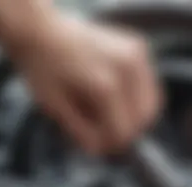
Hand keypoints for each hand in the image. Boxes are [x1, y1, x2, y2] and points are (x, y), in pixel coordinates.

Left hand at [10, 13, 162, 154]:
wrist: (40, 30)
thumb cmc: (42, 69)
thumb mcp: (55, 108)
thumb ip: (81, 133)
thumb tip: (100, 151)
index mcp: (105, 85)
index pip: (123, 131)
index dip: (110, 144)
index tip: (96, 147)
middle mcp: (127, 68)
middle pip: (141, 120)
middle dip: (123, 133)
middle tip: (102, 135)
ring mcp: (137, 55)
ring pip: (151, 107)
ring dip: (133, 119)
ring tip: (109, 117)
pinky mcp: (139, 49)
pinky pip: (150, 89)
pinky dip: (138, 103)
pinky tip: (119, 103)